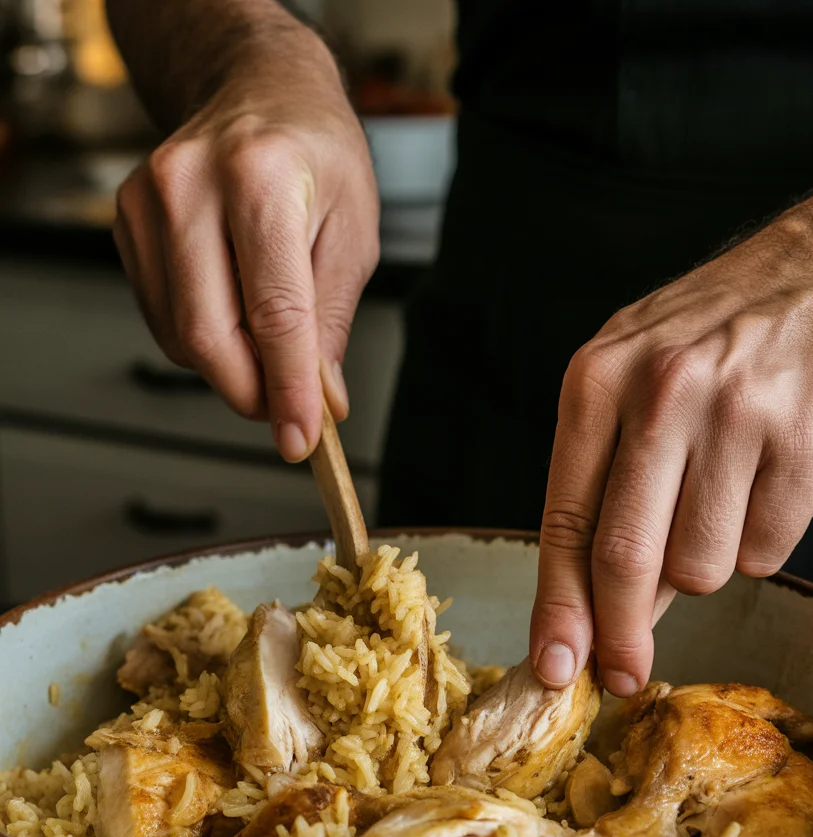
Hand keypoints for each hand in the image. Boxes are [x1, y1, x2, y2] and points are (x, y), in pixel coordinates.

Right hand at [113, 30, 378, 460]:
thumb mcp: (354, 231)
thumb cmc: (315, 152)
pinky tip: (234, 312)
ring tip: (270, 346)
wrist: (258, 91)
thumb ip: (332, 320)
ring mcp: (147, 202)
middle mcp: (190, 185)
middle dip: (251, 392)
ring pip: (180, 336)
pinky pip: (163, 317)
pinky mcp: (127, 223)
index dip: (287, 389)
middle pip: (208, 335)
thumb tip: (319, 397)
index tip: (300, 439)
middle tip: (288, 409)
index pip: (273, 312)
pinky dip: (203, 340)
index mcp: (261, 178)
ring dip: (230, 368)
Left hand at [530, 173, 812, 694]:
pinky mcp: (809, 443)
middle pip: (626, 560)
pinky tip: (762, 485)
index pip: (565, 521)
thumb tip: (594, 610)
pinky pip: (766, 552)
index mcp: (598, 381)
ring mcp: (740, 417)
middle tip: (626, 671)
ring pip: (701, 568)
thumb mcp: (627, 384)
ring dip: (703, 564)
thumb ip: (603, 486)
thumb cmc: (706, 340)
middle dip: (621, 634)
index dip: (559, 609)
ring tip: (718, 500)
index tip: (557, 667)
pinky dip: (758, 541)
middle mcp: (664, 393)